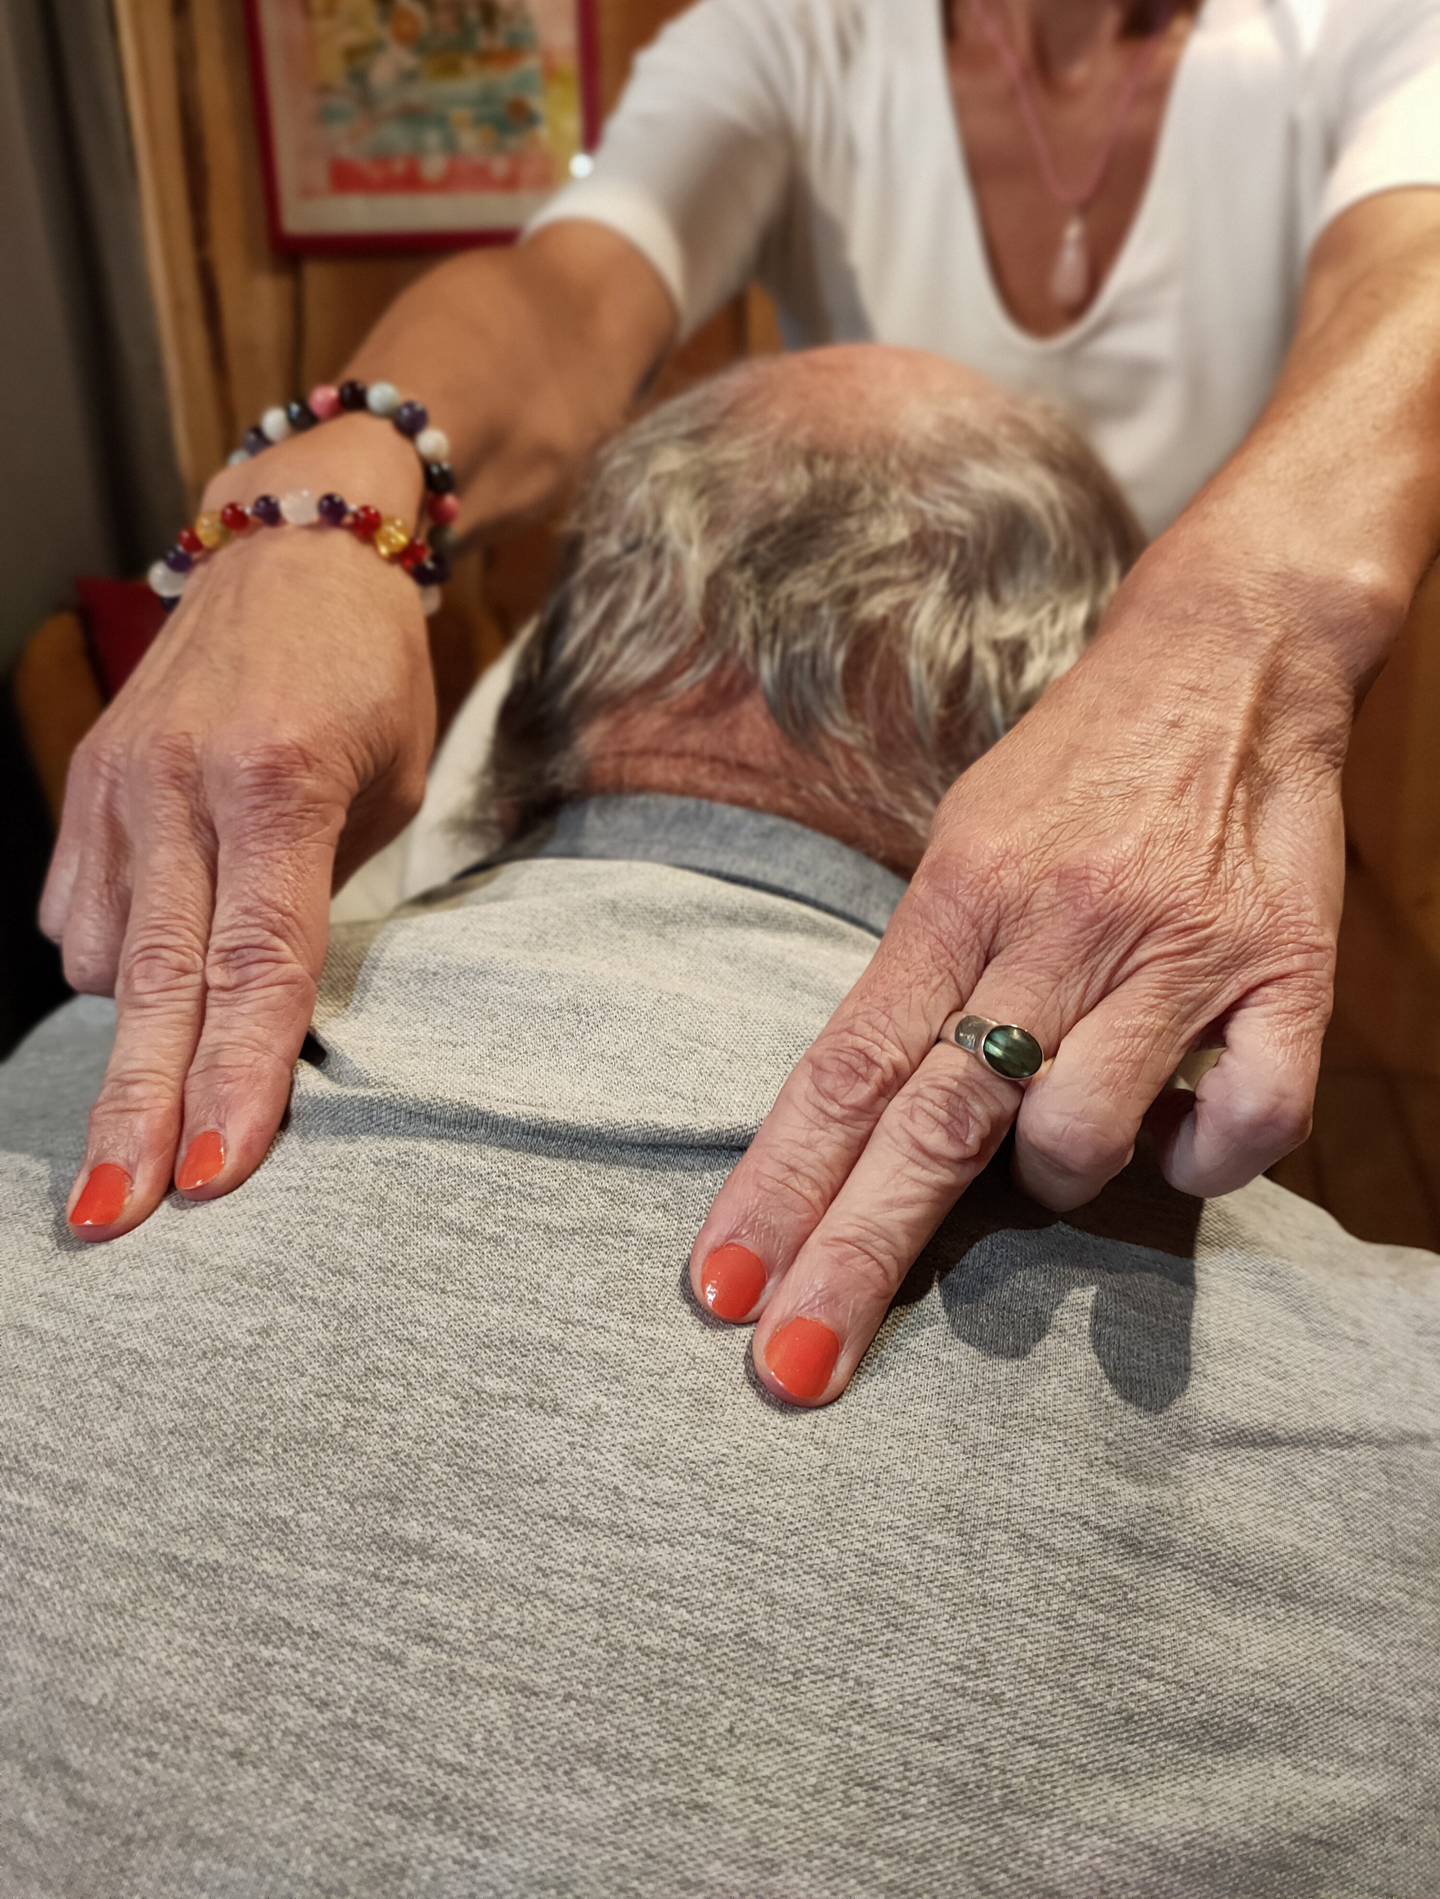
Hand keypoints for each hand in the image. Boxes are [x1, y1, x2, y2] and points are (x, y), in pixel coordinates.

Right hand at [42, 419, 435, 1238]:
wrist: (297, 547)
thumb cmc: (370, 673)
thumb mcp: (390, 784)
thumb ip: (328, 895)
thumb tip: (277, 1015)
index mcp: (279, 782)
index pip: (260, 964)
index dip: (241, 1076)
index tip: (218, 1171)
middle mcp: (182, 783)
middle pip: (158, 980)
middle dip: (140, 1108)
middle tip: (116, 1215)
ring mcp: (119, 781)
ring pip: (104, 954)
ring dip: (129, 1042)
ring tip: (150, 1109)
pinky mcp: (85, 780)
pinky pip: (75, 911)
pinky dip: (107, 965)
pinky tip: (143, 985)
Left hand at [689, 527, 1358, 1404]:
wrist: (1225, 659)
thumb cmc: (1074, 769)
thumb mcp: (963, 842)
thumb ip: (918, 974)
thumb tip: (864, 1117)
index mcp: (957, 894)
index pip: (846, 1065)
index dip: (778, 1183)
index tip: (722, 1284)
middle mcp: (1054, 926)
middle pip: (934, 1123)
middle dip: (855, 1256)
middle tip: (794, 1368)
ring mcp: (1173, 953)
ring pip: (1079, 1135)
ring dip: (1052, 1178)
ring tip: (1058, 1139)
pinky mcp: (1284, 971)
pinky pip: (1247, 1120)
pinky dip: (1204, 1162)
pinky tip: (1182, 1138)